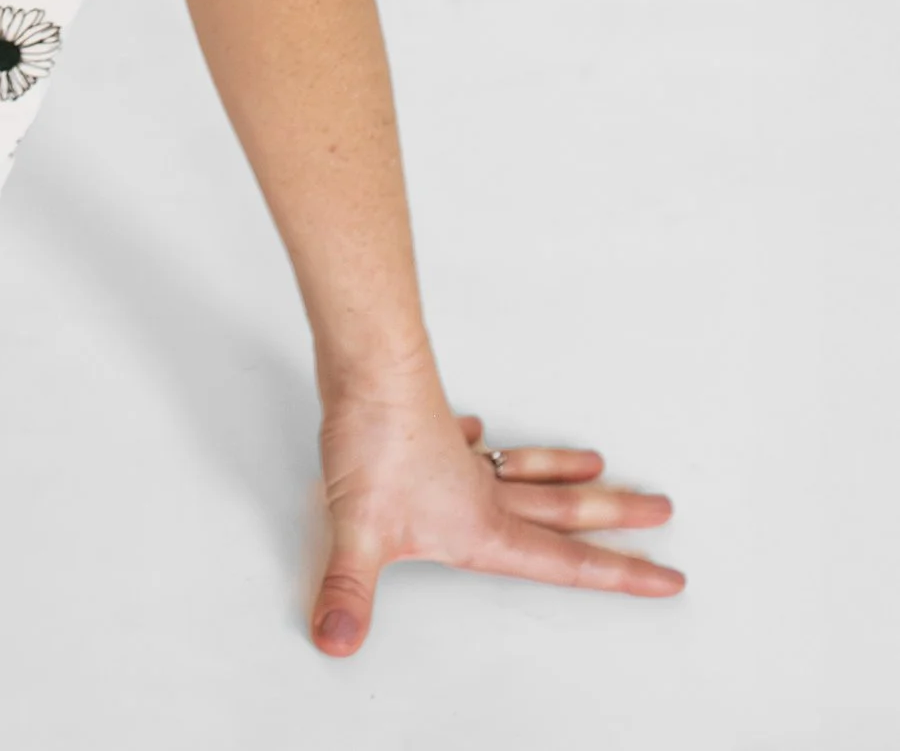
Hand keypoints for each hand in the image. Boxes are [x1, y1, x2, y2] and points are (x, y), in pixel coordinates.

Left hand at [311, 385, 682, 656]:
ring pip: (526, 469)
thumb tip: (336, 638)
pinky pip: (466, 441)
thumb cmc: (371, 444)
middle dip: (616, 515)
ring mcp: (458, 459)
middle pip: (563, 509)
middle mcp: (481, 494)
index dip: (619, 574)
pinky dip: (479, 442)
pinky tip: (478, 434)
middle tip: (661, 509)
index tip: (668, 577)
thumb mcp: (359, 532)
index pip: (565, 562)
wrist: (365, 367)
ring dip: (563, 470)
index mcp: (483, 527)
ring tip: (597, 465)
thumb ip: (350, 590)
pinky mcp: (430, 427)